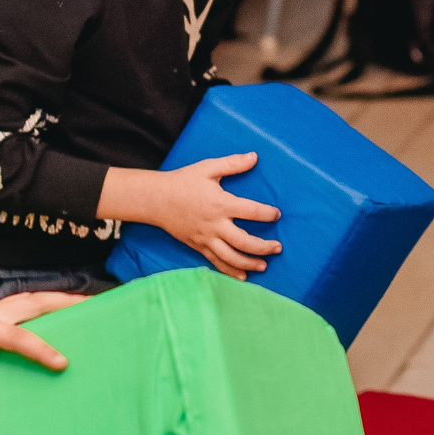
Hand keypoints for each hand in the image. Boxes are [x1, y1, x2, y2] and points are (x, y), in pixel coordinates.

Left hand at [0, 293, 83, 429]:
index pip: (19, 338)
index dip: (42, 350)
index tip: (64, 363)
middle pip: (35, 302)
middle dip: (66, 302)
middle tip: (95, 303)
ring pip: (30, 300)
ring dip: (56, 299)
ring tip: (83, 301)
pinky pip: (22, 305)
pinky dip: (42, 304)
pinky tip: (50, 312)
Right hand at [147, 154, 280, 277]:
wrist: (156, 199)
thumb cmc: (183, 181)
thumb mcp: (207, 168)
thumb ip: (232, 163)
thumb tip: (255, 156)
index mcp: (220, 204)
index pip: (251, 211)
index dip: (267, 214)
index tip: (277, 215)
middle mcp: (215, 225)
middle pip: (244, 242)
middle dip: (264, 247)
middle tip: (278, 248)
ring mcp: (206, 238)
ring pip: (231, 257)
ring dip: (250, 263)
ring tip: (264, 265)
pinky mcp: (198, 246)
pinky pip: (216, 262)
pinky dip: (230, 272)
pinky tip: (243, 277)